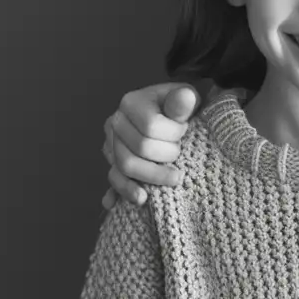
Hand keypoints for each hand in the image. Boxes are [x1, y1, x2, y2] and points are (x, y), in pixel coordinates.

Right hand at [102, 84, 197, 210]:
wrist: (172, 115)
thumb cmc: (180, 108)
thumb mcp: (185, 99)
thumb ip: (182, 102)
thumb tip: (186, 96)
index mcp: (131, 103)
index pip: (150, 127)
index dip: (174, 134)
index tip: (186, 132)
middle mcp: (115, 123)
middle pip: (137, 151)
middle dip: (166, 157)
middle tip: (182, 156)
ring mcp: (111, 144)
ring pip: (124, 169)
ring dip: (152, 178)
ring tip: (175, 180)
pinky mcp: (114, 163)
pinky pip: (115, 180)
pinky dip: (123, 192)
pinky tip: (134, 201)